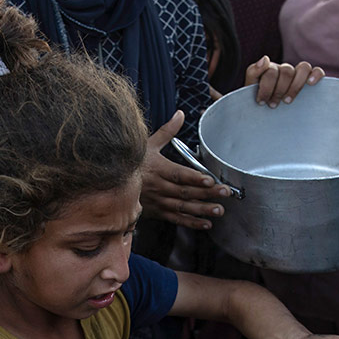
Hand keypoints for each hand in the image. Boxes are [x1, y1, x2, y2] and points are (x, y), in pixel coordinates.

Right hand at [141, 110, 231, 229]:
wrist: (112, 183)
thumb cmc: (133, 162)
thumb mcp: (148, 144)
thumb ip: (167, 131)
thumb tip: (180, 114)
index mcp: (158, 169)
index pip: (179, 175)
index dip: (195, 178)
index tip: (210, 180)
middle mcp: (159, 187)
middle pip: (186, 192)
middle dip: (207, 193)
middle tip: (225, 193)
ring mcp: (159, 201)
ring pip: (183, 207)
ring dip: (202, 210)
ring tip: (219, 210)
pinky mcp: (158, 212)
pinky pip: (176, 219)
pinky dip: (191, 223)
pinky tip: (205, 224)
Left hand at [245, 56, 323, 107]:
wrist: (264, 116)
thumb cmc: (258, 102)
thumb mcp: (250, 87)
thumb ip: (254, 71)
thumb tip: (266, 59)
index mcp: (271, 69)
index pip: (272, 71)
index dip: (266, 87)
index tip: (261, 102)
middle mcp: (285, 70)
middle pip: (287, 71)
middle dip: (279, 90)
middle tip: (273, 105)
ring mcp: (298, 74)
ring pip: (303, 68)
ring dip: (295, 86)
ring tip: (287, 102)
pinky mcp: (310, 80)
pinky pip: (317, 71)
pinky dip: (315, 75)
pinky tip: (311, 84)